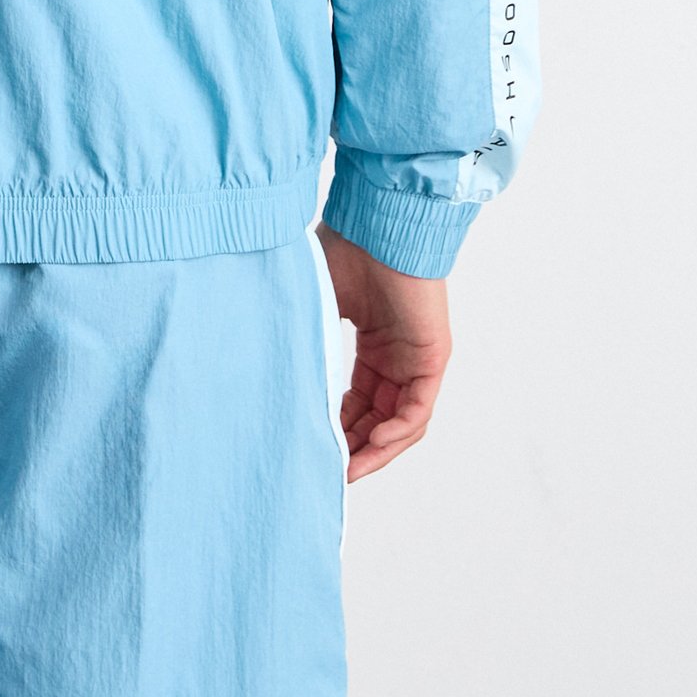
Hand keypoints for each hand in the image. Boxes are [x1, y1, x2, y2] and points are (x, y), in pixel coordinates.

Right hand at [316, 223, 451, 481]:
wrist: (376, 223)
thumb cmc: (345, 250)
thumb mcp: (317, 305)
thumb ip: (304, 338)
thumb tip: (264, 367)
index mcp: (373, 343)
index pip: (358, 401)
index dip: (337, 428)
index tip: (313, 449)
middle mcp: (397, 356)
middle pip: (378, 419)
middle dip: (353, 448)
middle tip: (326, 472)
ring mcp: (417, 359)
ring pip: (399, 423)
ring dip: (374, 450)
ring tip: (345, 472)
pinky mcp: (432, 358)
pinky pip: (416, 411)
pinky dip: (394, 434)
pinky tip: (368, 447)